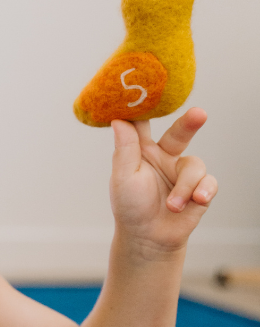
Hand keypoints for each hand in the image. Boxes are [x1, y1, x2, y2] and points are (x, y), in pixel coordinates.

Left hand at [110, 108, 217, 251]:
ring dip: (184, 187)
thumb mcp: (123, 178)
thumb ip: (125, 150)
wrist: (149, 239)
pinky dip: (202, 192)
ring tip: (173, 205)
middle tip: (199, 114)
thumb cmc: (130, 207)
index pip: (144, 122)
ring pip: (194, 165)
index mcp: (141, 150)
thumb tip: (118, 120)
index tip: (150, 87)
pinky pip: (209, 182)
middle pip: (179, 131)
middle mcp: (164, 155)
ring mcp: (182, 171)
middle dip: (190, 122)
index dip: (146, 106)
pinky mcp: (199, 187)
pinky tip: (195, 201)